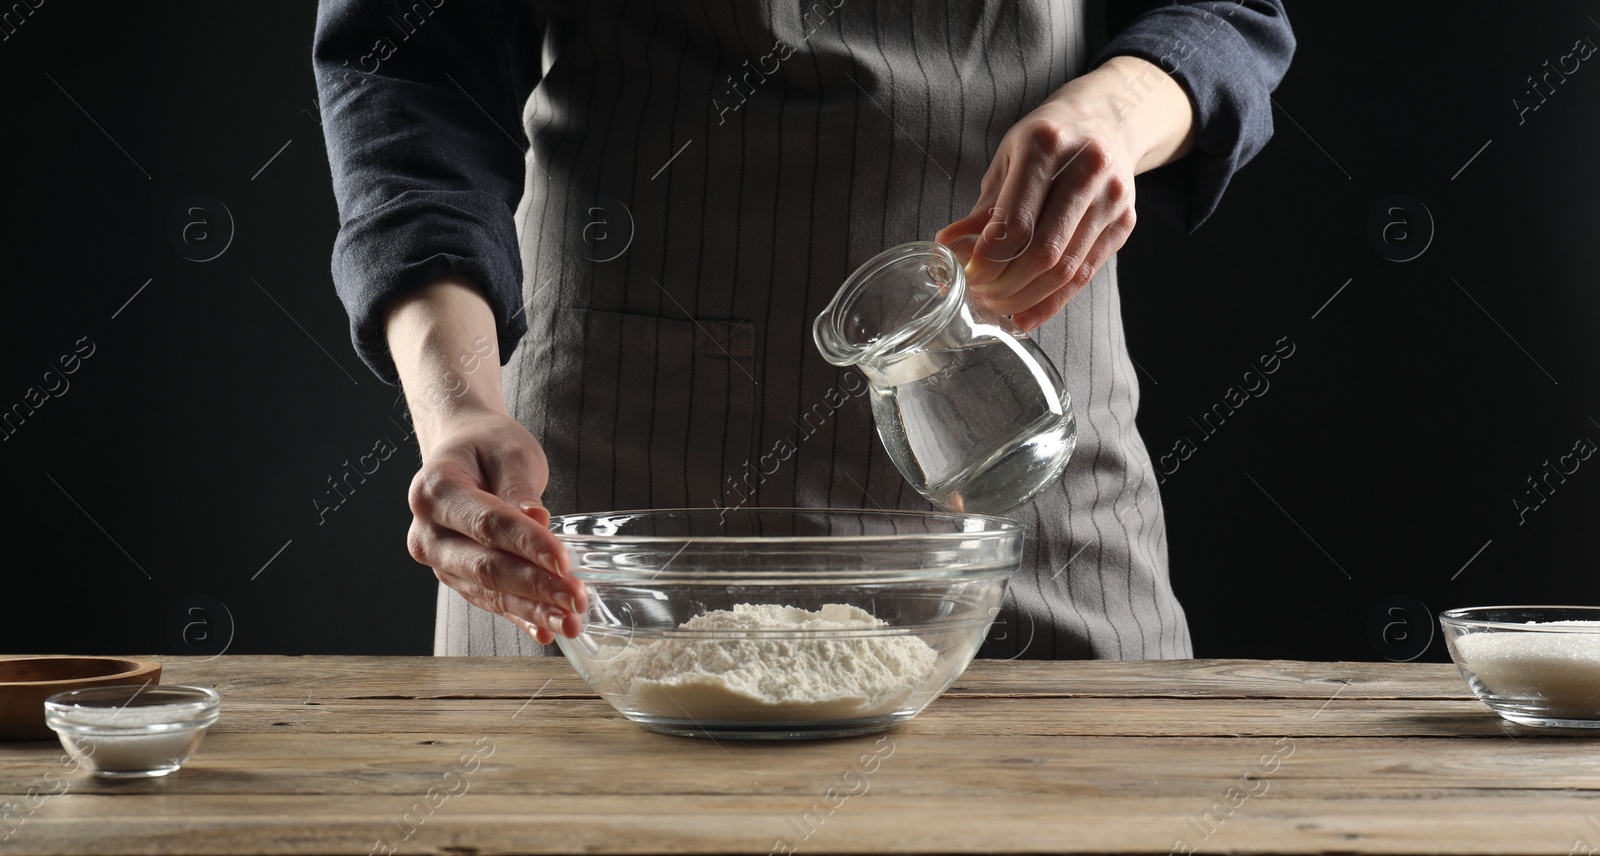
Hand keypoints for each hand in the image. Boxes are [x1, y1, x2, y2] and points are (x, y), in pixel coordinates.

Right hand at [404, 408, 585, 644]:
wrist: (461, 454)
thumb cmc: (486, 447)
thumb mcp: (510, 451)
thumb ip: (520, 487)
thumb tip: (537, 519)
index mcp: (434, 490)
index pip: (487, 523)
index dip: (527, 545)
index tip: (564, 562)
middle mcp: (427, 531)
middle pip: (485, 565)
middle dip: (534, 586)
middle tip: (576, 600)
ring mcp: (439, 559)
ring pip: (488, 590)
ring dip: (532, 609)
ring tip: (570, 622)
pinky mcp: (455, 577)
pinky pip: (488, 601)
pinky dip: (519, 617)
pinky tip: (547, 630)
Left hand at [936, 56, 1194, 330]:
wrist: (1108, 120)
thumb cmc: (1048, 141)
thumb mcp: (1009, 158)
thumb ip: (983, 206)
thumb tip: (947, 247)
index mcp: (1046, 145)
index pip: (1016, 221)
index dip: (989, 259)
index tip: (968, 276)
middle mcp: (1087, 168)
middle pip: (1044, 251)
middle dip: (1006, 285)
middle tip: (980, 296)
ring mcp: (1112, 198)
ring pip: (1066, 269)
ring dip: (1026, 298)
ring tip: (998, 305)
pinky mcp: (1125, 223)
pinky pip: (1086, 275)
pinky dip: (1052, 301)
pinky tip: (1026, 314)